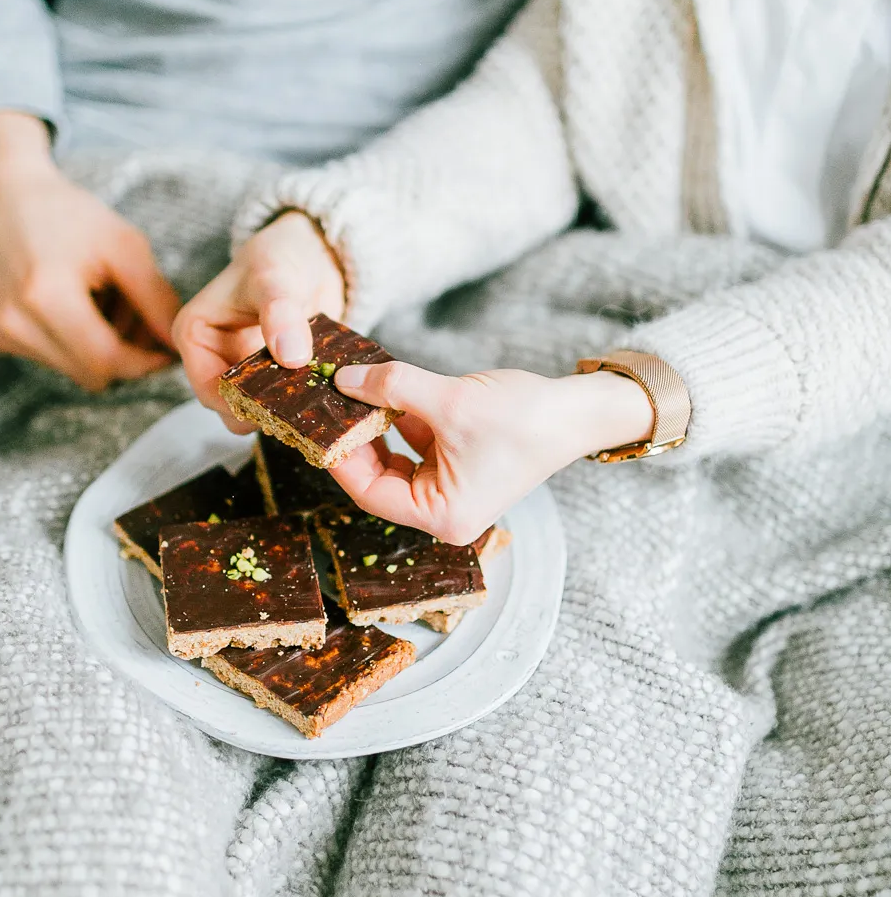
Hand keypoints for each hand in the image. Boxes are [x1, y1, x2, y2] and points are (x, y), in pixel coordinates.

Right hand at [0, 112, 180, 391]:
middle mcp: (14, 324)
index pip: (107, 361)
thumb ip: (156, 301)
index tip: (169, 349)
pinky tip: (81, 305)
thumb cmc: (69, 215)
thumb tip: (180, 346)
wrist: (5, 199)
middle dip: (126, 355)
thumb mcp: (125, 247)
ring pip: (77, 371)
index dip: (146, 362)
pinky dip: (78, 344)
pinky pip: (56, 360)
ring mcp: (1, 334)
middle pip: (94, 374)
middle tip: (140, 317)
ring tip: (107, 302)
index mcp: (45, 296)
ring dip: (103, 350)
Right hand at [172, 210, 345, 421]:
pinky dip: (302, 403)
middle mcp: (212, 357)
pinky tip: (325, 402)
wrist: (310, 254)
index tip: (276, 410)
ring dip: (286, 411)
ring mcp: (242, 369)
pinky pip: (283, 402)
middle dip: (264, 412)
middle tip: (302, 412)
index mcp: (194, 335)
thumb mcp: (275, 277)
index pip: (207, 389)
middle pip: (232, 405)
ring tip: (317, 407)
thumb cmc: (279, 256)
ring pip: (258, 409)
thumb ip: (280, 312)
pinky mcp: (270, 376)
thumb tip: (290, 357)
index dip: (238, 405)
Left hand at [329, 363, 654, 543]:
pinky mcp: (458, 466)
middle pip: (379, 478)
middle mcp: (443, 512)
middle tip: (328, 402)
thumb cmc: (525, 418)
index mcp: (441, 516)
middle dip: (356, 439)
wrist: (578, 411)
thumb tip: (343, 380)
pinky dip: (400, 420)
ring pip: (394, 460)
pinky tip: (385, 391)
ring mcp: (451, 490)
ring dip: (376, 426)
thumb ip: (392, 388)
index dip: (339, 458)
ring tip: (352, 391)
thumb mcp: (450, 399)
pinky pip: (415, 447)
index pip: (370, 493)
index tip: (318, 424)